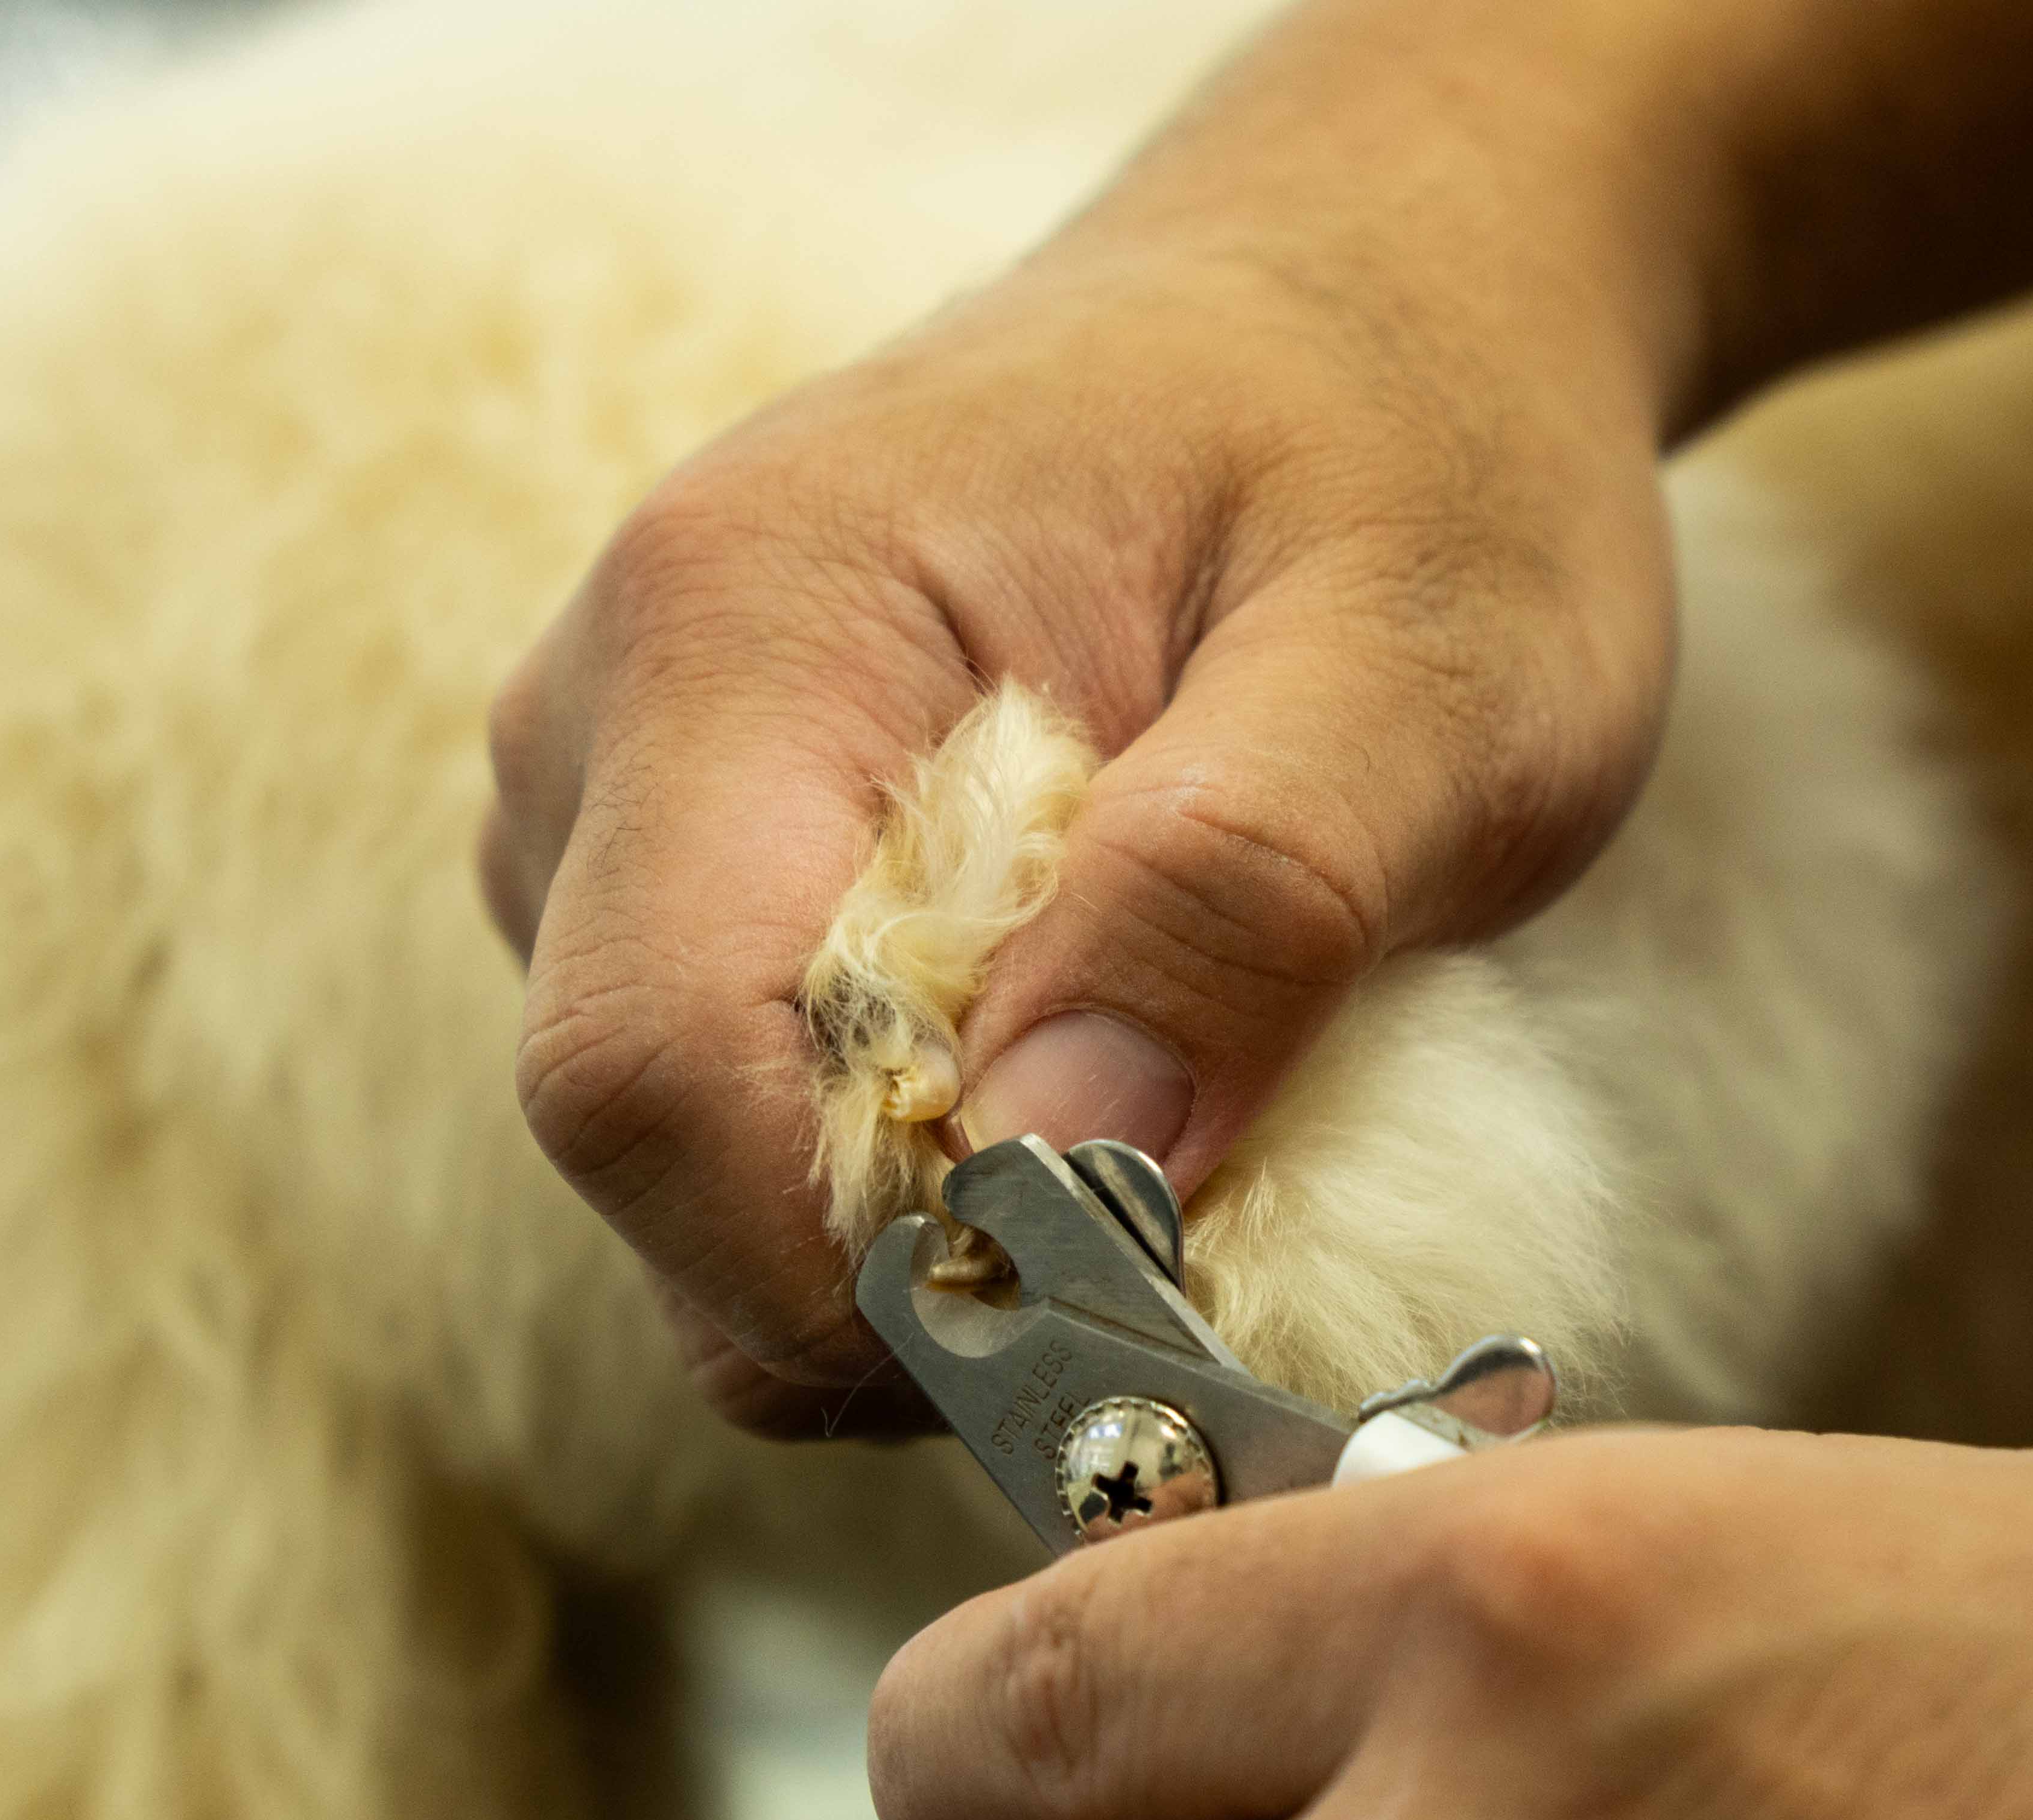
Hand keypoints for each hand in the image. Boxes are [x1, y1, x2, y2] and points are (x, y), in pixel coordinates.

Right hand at [484, 198, 1676, 1431]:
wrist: (1361, 308)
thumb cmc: (1411, 453)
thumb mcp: (1431, 663)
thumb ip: (1246, 897)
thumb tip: (1060, 1163)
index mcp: (740, 617)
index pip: (652, 1073)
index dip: (858, 1266)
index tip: (1123, 1298)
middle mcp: (601, 711)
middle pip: (642, 1150)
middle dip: (907, 1274)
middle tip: (1190, 1227)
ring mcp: (607, 802)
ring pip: (687, 1172)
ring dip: (924, 1236)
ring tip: (1165, 1097)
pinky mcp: (669, 876)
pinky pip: (738, 1125)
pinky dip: (914, 1179)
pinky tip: (1089, 1067)